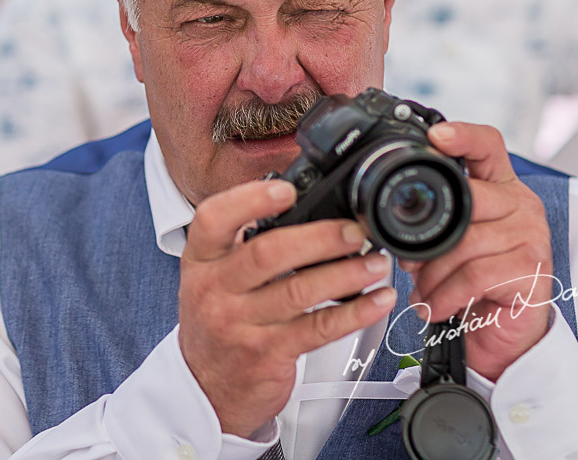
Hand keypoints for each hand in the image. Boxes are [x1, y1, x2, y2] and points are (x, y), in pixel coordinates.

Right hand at [179, 179, 396, 436]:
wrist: (205, 388)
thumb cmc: (216, 322)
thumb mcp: (212, 277)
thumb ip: (242, 244)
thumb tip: (302, 209)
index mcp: (201, 260)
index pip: (213, 219)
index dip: (249, 199)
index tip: (286, 189)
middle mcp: (215, 290)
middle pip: (267, 253)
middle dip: (319, 238)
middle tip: (353, 231)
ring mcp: (240, 324)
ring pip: (299, 291)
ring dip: (346, 274)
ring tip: (375, 263)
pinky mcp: (268, 354)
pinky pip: (319, 329)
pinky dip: (354, 313)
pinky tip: (376, 301)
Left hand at [399, 122, 553, 381]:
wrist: (504, 331)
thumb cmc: (475, 282)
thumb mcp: (451, 242)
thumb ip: (435, 220)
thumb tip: (388, 221)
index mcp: (500, 186)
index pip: (489, 146)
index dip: (464, 136)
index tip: (436, 136)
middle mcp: (521, 204)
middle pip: (467, 200)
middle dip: (427, 238)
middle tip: (409, 262)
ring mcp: (531, 236)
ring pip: (464, 244)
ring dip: (432, 275)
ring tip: (424, 291)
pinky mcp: (532, 270)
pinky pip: (474, 276)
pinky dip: (444, 295)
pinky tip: (435, 306)